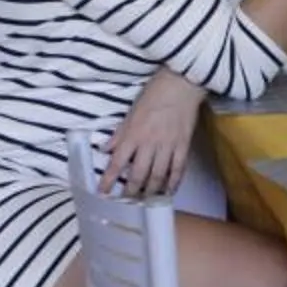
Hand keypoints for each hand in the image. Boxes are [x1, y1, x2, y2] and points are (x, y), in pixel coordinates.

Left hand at [103, 69, 204, 196]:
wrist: (181, 84)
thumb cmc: (154, 94)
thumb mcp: (131, 112)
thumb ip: (119, 133)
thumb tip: (105, 149)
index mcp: (134, 133)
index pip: (118, 162)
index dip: (109, 179)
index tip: (103, 192)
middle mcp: (149, 143)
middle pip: (138, 174)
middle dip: (131, 191)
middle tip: (126, 201)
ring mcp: (168, 146)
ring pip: (158, 176)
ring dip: (150, 191)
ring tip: (144, 200)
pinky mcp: (183, 146)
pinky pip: (178, 170)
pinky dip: (173, 183)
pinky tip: (168, 191)